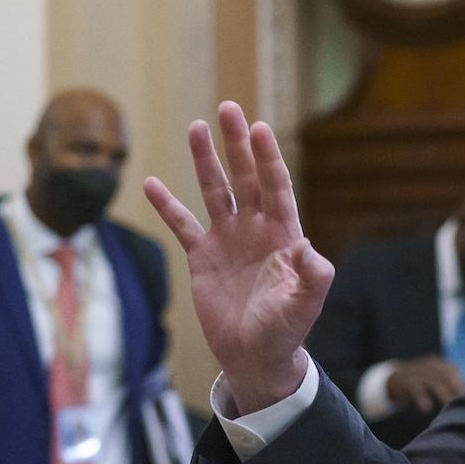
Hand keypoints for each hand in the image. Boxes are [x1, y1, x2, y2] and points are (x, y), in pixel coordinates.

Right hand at [144, 103, 333, 415]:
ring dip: (206, 162)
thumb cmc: (285, 330)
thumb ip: (312, 277)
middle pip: (246, 178)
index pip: (276, 188)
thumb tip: (310, 251)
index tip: (259, 128)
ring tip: (195, 127)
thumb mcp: (304, 305)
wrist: (256, 355)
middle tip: (229, 108)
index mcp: (284, 235)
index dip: (268, 159)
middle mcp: (256, 229)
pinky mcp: (203, 257)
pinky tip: (152, 183)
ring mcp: (228, 239)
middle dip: (237, 145)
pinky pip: (183, 225)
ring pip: (215, 191)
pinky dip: (168, 206)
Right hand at [385, 356, 464, 414]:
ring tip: (449, 406)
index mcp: (438, 364)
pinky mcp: (407, 382)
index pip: (453, 370)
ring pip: (433, 382)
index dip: (461, 382)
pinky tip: (427, 409)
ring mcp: (417, 373)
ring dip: (443, 394)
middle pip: (445, 375)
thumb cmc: (422, 383)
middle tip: (463, 403)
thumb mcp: (435, 379)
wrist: (394, 379)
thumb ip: (450, 386)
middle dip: (455, 389)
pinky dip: (422, 399)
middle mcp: (429, 366)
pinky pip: (416, 390)